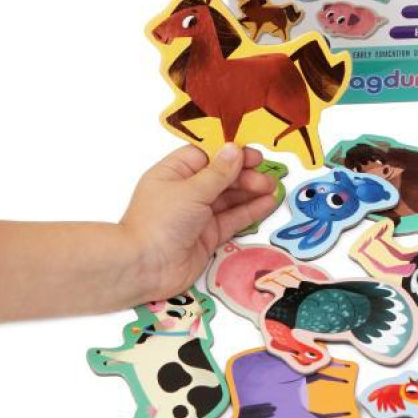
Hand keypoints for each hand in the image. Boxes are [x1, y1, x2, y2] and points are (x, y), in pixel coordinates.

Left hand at [119, 143, 278, 304]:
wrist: (144, 267)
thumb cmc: (159, 221)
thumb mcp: (191, 191)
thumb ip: (218, 173)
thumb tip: (235, 149)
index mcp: (175, 173)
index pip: (207, 156)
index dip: (230, 154)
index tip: (252, 155)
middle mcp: (186, 192)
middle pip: (222, 177)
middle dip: (245, 175)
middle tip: (266, 177)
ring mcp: (198, 215)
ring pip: (230, 198)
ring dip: (251, 192)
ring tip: (273, 187)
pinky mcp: (208, 236)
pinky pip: (233, 219)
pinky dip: (251, 211)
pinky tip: (268, 203)